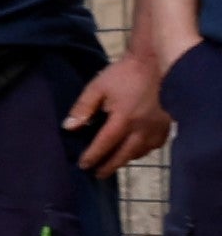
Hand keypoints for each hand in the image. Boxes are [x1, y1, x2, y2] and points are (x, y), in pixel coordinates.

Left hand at [66, 48, 173, 175]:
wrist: (155, 61)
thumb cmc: (124, 73)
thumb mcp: (98, 87)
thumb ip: (83, 108)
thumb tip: (69, 127)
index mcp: (123, 119)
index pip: (104, 145)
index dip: (93, 157)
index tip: (83, 165)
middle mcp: (142, 128)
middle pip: (124, 155)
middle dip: (110, 166)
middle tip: (98, 173)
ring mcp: (157, 128)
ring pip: (140, 152)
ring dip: (126, 159)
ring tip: (114, 162)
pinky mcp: (167, 124)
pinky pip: (155, 145)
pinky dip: (143, 150)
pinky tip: (135, 149)